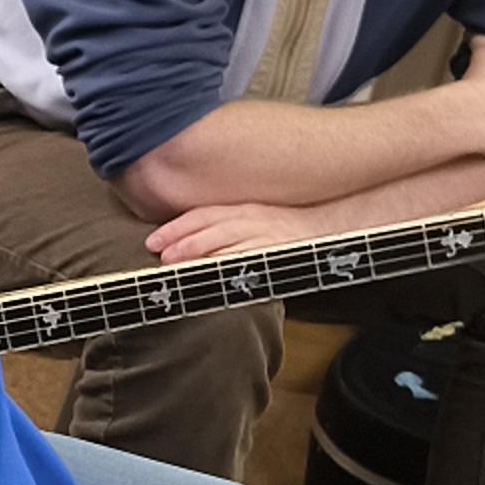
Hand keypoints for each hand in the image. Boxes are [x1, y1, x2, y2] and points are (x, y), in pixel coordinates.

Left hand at [145, 199, 343, 263]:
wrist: (330, 225)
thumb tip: (186, 244)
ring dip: (199, 253)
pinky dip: (229, 267)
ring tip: (175, 263)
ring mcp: (267, 237)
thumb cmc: (287, 226)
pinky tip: (211, 275)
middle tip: (157, 252)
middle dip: (181, 239)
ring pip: (228, 244)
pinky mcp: (278, 253)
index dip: (176, 227)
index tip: (154, 240)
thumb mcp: (255, 219)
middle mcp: (254, 219)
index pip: (204, 215)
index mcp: (245, 209)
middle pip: (211, 227)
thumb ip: (225, 228)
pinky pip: (250, 260)